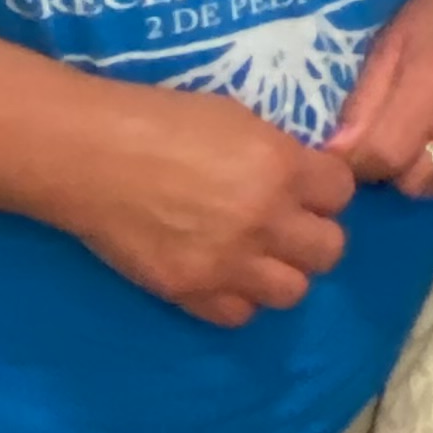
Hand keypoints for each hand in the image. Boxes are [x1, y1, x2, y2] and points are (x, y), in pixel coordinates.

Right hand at [56, 90, 353, 325]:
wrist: (89, 154)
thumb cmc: (159, 119)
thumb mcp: (235, 117)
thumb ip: (277, 153)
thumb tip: (302, 176)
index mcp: (280, 166)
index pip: (342, 193)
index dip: (326, 189)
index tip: (308, 186)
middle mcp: (264, 220)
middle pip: (330, 251)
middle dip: (314, 235)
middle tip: (287, 224)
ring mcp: (228, 262)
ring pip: (292, 291)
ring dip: (280, 272)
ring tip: (255, 254)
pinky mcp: (190, 291)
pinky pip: (239, 314)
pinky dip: (236, 297)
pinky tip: (220, 273)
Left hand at [325, 0, 432, 198]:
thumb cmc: (429, 16)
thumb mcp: (384, 49)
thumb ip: (360, 106)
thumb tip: (336, 157)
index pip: (386, 155)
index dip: (358, 162)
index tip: (348, 152)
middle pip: (414, 181)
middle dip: (390, 171)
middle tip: (382, 144)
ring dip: (418, 172)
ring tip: (413, 139)